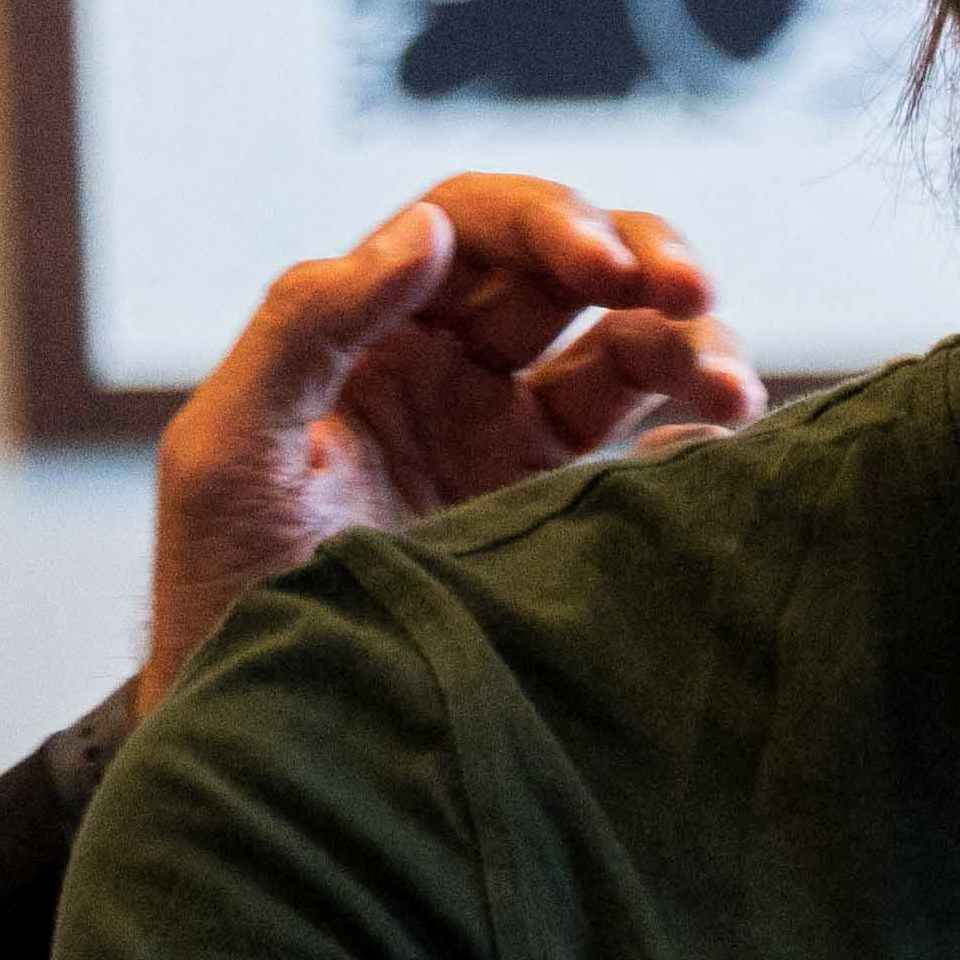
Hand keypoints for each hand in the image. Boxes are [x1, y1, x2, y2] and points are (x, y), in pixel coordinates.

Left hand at [147, 180, 762, 711]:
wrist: (275, 737)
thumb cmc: (227, 590)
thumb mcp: (230, 446)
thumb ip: (307, 324)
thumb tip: (425, 231)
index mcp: (368, 332)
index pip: (475, 228)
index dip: (552, 223)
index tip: (607, 268)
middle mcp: (450, 371)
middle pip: (574, 271)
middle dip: (647, 263)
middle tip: (694, 295)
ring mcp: (513, 442)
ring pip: (631, 353)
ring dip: (693, 349)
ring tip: (733, 393)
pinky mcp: (563, 513)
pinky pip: (652, 452)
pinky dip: (700, 440)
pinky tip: (720, 457)